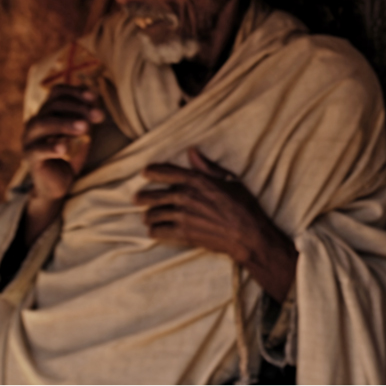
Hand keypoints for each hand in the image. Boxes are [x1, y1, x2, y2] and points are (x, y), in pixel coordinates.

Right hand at [21, 85, 104, 244]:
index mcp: (48, 112)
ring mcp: (30, 139)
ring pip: (43, 124)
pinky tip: (64, 148)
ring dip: (65, 123)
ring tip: (84, 128)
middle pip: (53, 107)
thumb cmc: (71, 153)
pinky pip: (38, 149)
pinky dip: (51, 147)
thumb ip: (86, 116)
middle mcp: (35, 122)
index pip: (57, 93)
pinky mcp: (30, 157)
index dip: (75, 92)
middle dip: (78, 108)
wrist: (59, 182)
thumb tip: (96, 96)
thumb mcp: (82, 132)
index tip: (95, 97)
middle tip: (98, 116)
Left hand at [135, 148, 297, 301]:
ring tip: (148, 217)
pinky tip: (155, 230)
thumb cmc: (243, 206)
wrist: (247, 234)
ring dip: (149, 216)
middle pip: (153, 196)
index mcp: (197, 181)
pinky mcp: (182, 234)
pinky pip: (158, 231)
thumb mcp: (230, 180)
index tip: (145, 173)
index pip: (167, 172)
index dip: (153, 171)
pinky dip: (154, 231)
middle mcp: (185, 197)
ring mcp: (182, 216)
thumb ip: (208, 167)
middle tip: (137, 198)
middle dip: (142, 197)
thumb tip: (192, 152)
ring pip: (152, 215)